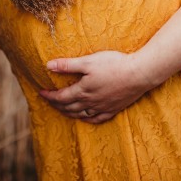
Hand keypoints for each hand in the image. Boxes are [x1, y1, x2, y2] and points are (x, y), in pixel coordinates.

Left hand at [39, 50, 153, 123]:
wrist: (139, 74)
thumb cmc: (113, 64)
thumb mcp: (88, 61)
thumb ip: (68, 65)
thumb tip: (48, 66)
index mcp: (83, 91)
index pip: (61, 97)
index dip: (49, 96)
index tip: (41, 92)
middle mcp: (91, 102)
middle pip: (69, 107)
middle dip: (56, 105)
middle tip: (49, 101)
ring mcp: (102, 107)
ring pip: (81, 114)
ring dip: (69, 112)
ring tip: (62, 110)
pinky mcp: (114, 109)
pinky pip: (96, 119)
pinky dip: (87, 119)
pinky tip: (85, 117)